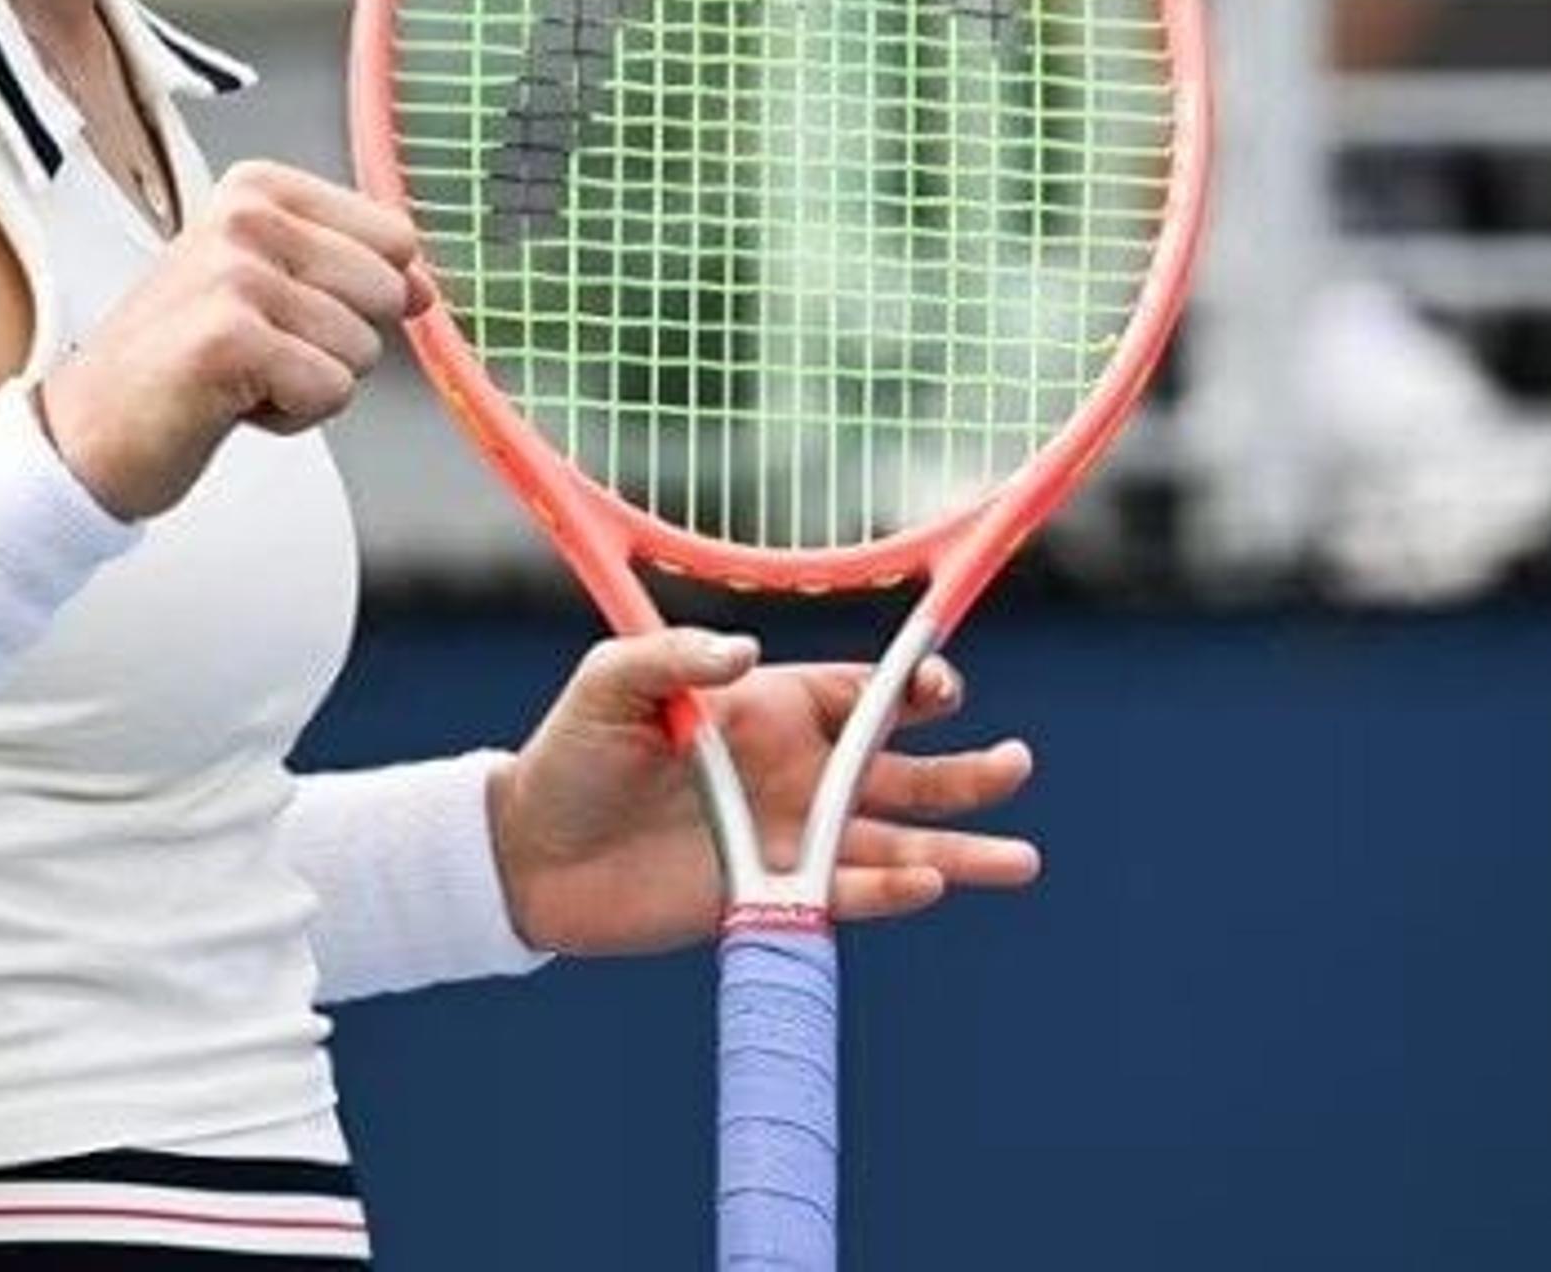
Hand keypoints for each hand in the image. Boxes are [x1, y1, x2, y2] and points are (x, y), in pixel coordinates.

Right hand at [38, 161, 428, 521]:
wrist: (86, 430)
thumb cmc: (176, 361)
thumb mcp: (265, 290)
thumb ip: (347, 272)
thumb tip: (425, 288)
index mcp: (257, 189)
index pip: (394, 237)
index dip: (359, 296)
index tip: (284, 311)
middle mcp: (245, 217)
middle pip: (386, 292)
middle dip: (337, 343)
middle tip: (256, 352)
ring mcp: (235, 274)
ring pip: (361, 350)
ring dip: (308, 384)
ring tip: (237, 377)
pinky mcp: (231, 338)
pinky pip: (331, 390)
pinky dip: (290, 416)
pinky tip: (227, 402)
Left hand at [488, 630, 1037, 956]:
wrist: (528, 858)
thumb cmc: (569, 756)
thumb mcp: (609, 684)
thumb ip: (674, 659)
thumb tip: (747, 650)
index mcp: (767, 711)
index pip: (860, 695)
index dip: (909, 689)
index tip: (941, 688)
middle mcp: (793, 774)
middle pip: (900, 771)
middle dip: (965, 770)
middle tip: (1019, 763)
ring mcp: (788, 840)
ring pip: (893, 843)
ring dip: (958, 849)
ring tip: (1022, 858)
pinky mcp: (770, 900)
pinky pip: (846, 897)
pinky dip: (890, 894)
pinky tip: (931, 884)